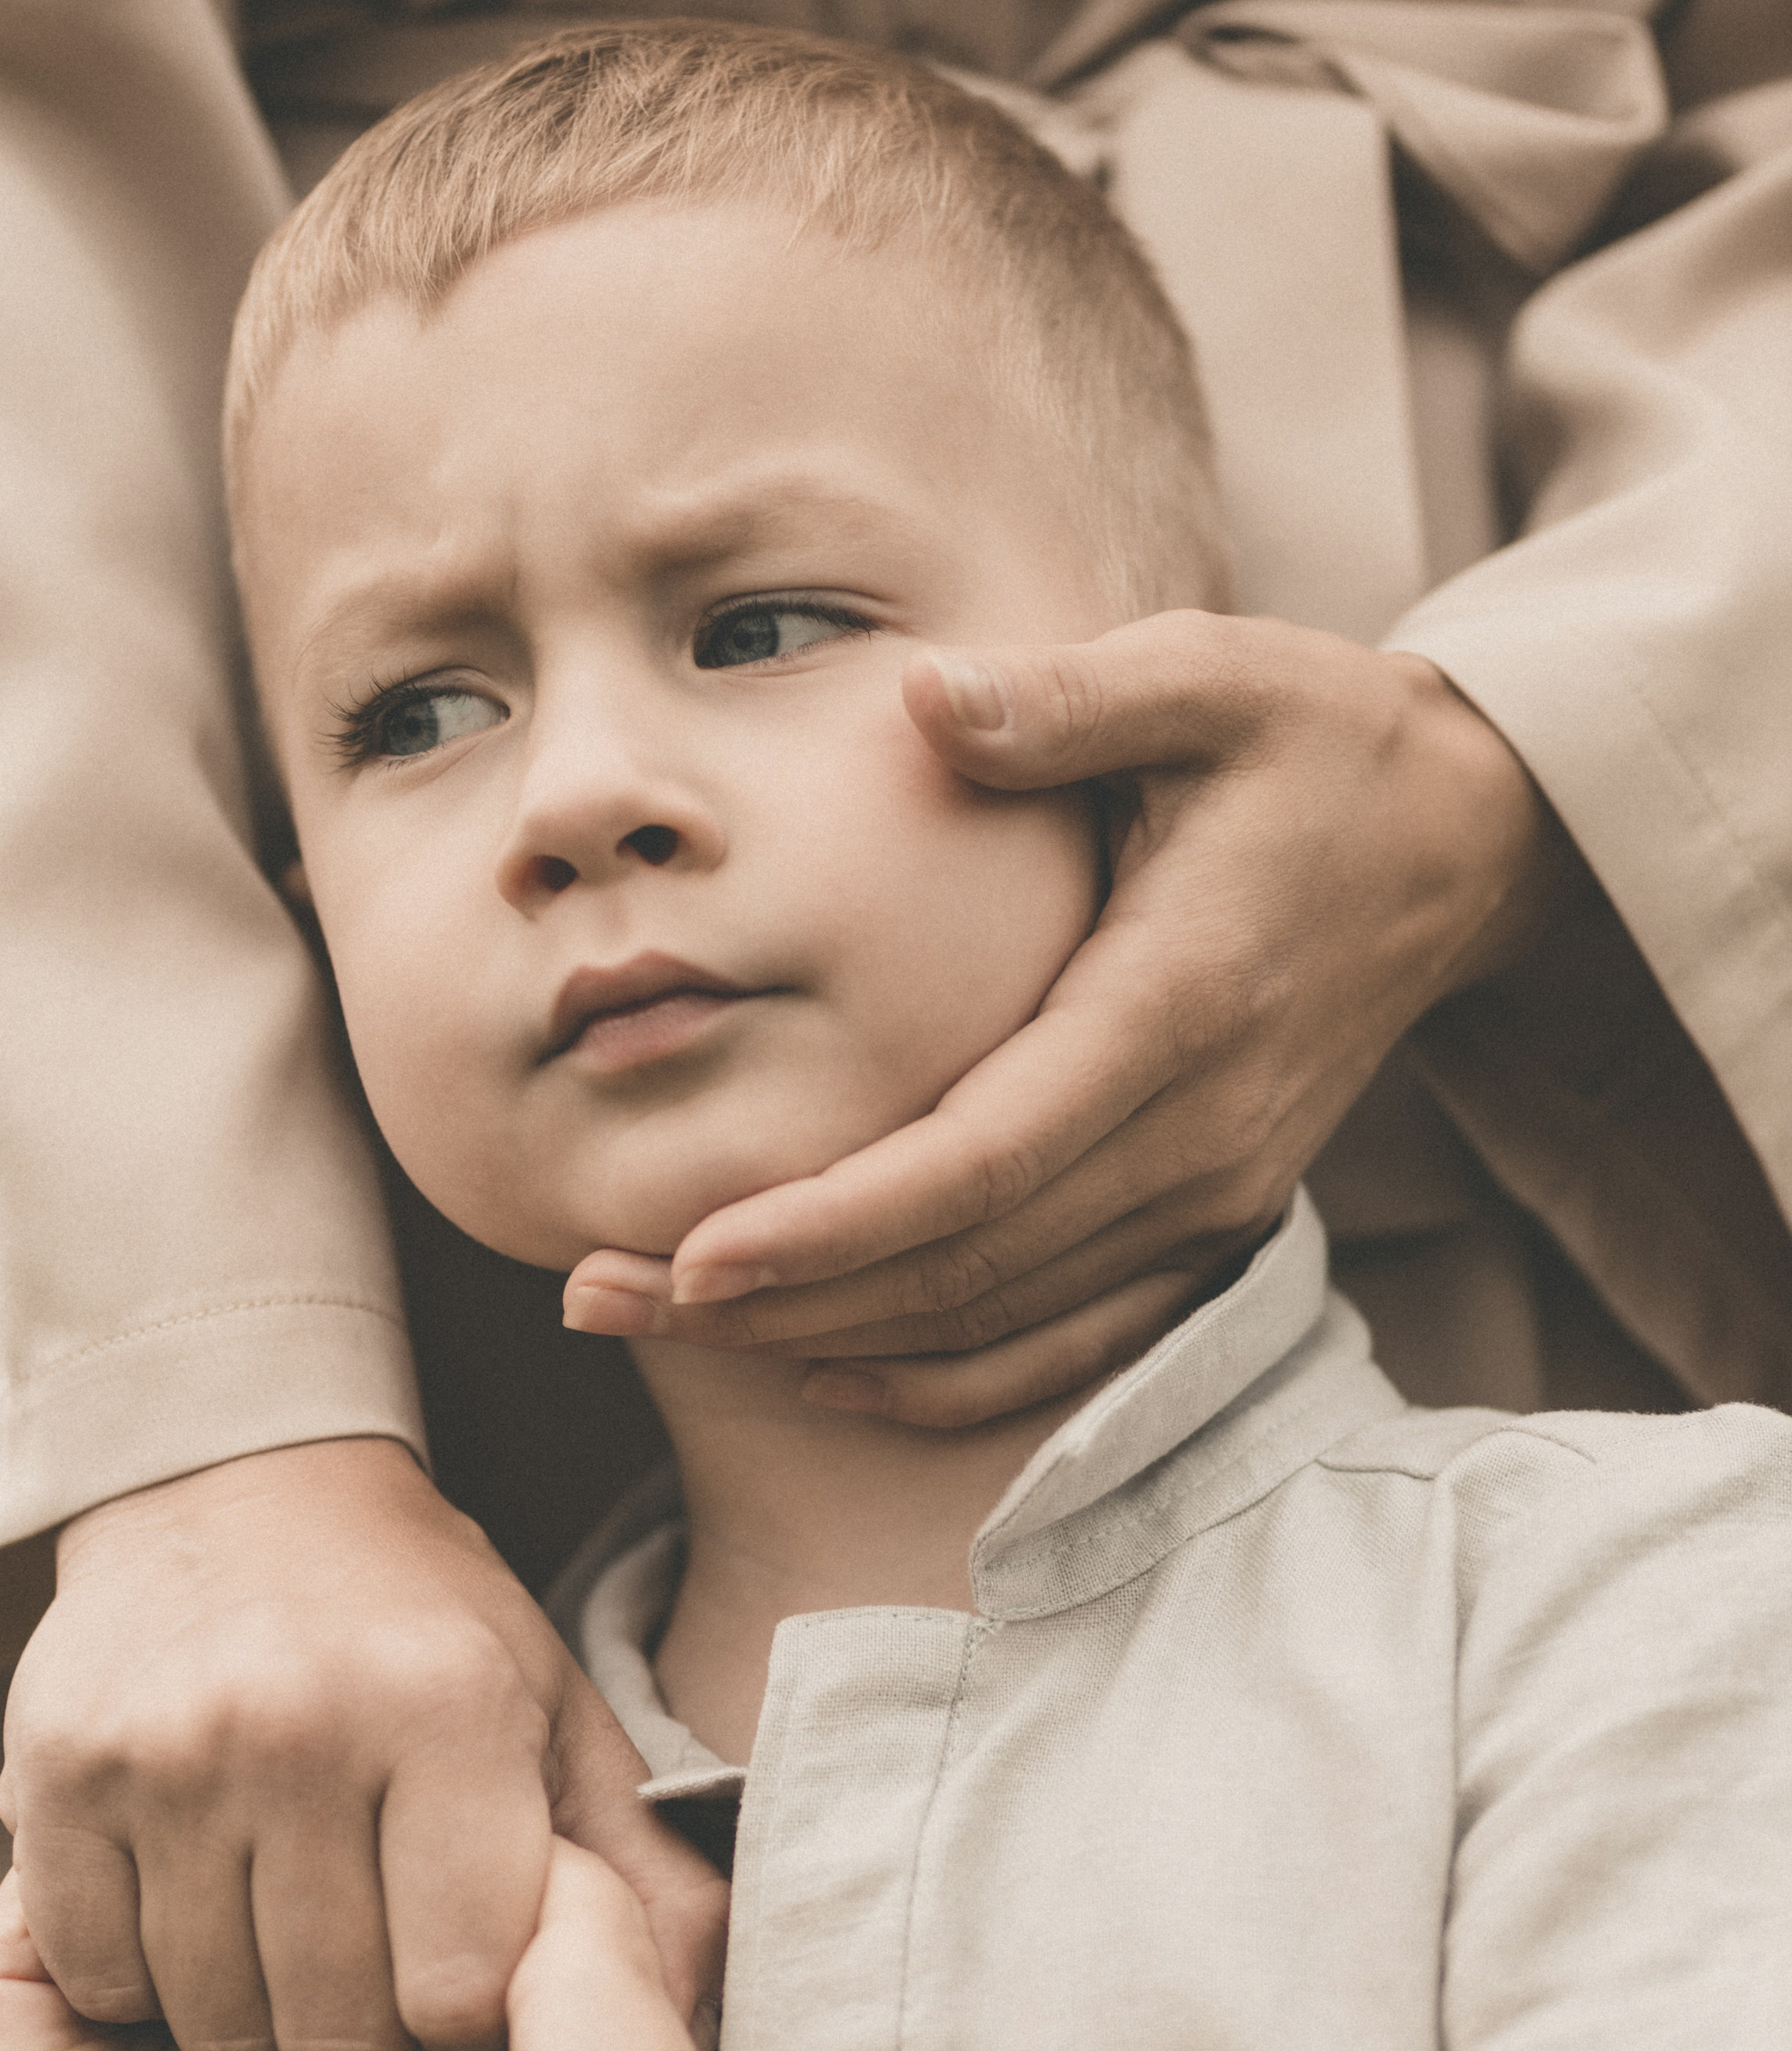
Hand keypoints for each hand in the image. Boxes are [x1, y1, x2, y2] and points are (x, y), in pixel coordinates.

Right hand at [0, 1436, 727, 2050]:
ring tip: (282, 1938)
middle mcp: (300, 1727)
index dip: (464, 2020)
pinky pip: (104, 1969)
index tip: (453, 1973)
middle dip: (362, 2034)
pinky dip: (147, 1978)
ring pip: (217, 2017)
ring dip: (254, 2014)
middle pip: (335, 2025)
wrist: (236, 1482)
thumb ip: (631, 1865)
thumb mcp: (549, 1708)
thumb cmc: (415, 1621)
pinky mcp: (56, 1769)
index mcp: (448, 1711)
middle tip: (363, 1964)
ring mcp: (166, 1752)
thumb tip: (690, 2014)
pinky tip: (191, 1913)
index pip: (458, 1992)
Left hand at [563, 615, 1573, 1425]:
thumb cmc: (1311, 744)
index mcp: (1176, 1008)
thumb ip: (1070, 698)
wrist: (1454, 845)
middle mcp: (1196, 1138)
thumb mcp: (1212, 676)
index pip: (984, 1160)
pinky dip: (942, 1374)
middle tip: (597, 1296)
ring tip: (652, 1320)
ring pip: (997, 1320)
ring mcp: (1209, 1200)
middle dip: (772, 1297)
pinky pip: (1067, 1345)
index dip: (838, 1224)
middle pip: (962, 1266)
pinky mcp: (1208, 1227)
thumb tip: (927, 696)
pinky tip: (819, 1367)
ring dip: (822, 1336)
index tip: (696, 1256)